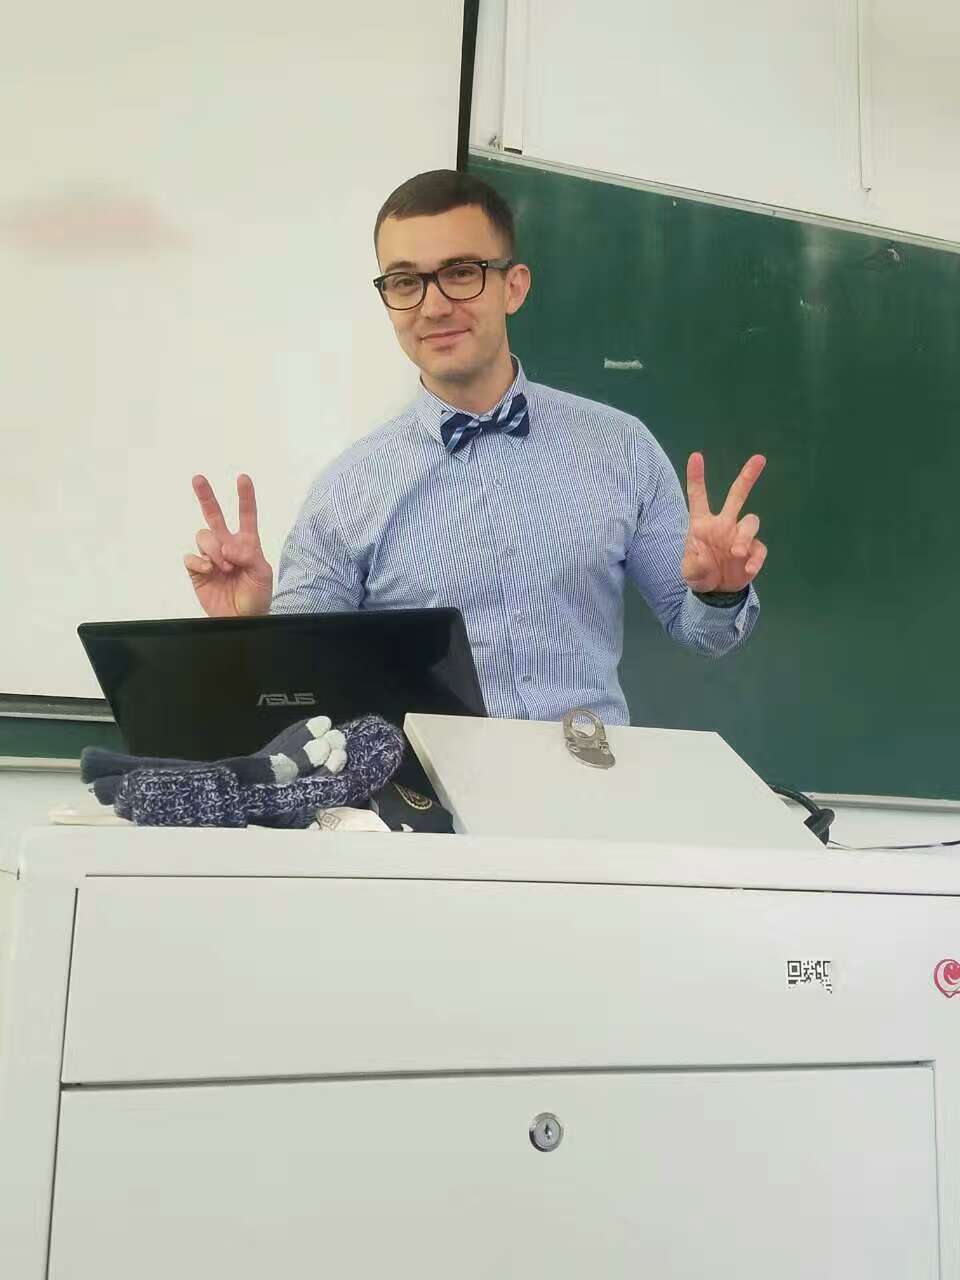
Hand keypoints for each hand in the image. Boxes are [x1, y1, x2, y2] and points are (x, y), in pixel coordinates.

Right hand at [184, 474, 273, 616]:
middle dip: (206, 496)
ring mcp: (211, 556)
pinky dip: (200, 561)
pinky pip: (191, 556)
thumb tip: (229, 546)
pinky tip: (210, 571)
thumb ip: (249, 555)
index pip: (246, 516)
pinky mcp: (197, 570)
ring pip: (203, 536)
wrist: (241, 619)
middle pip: (214, 516)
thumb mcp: (262, 574)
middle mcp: (227, 545)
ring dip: (214, 549)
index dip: (245, 497)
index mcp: (247, 544)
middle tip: (198, 479)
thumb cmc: (256, 596)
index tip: (243, 478)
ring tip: (225, 567)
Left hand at [682, 452, 766, 592]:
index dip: (696, 477)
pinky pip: (759, 549)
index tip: (695, 456)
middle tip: (759, 458)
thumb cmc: (699, 572)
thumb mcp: (689, 572)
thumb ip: (694, 564)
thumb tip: (708, 555)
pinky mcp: (753, 551)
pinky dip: (755, 559)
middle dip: (747, 477)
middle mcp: (724, 524)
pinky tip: (748, 568)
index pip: (698, 497)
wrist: (716, 590)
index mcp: (703, 523)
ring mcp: (740, 536)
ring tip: (736, 552)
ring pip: (751, 521)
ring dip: (745, 535)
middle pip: (737, 495)